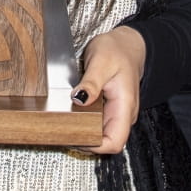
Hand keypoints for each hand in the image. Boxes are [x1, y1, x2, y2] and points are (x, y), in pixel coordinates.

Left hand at [74, 26, 145, 154]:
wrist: (127, 44)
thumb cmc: (118, 50)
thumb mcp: (102, 60)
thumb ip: (91, 82)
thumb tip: (79, 99)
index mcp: (125, 106)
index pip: (114, 142)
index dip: (95, 145)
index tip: (75, 135)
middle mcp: (122, 114)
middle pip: (105, 143)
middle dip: (84, 140)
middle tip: (63, 128)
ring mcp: (115, 113)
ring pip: (99, 135)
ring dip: (82, 132)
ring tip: (65, 121)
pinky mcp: (107, 110)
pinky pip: (95, 124)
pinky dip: (83, 123)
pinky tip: (72, 114)